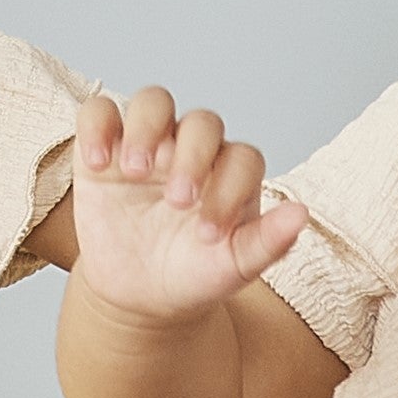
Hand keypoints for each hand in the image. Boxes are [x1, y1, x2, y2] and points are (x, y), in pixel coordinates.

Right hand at [69, 87, 304, 323]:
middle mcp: (193, 150)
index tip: (208, 234)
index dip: (230, 189)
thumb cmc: (194, 275)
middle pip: (202, 123)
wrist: (140, 295)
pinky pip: (99, 113)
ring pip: (153, 102)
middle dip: (192, 157)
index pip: (242, 159)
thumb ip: (268, 242)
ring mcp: (149, 145)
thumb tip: (300, 214)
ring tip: (135, 171)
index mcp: (231, 173)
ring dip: (147, 129)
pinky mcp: (104, 149)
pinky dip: (97, 127)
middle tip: (177, 202)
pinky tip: (98, 163)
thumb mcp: (233, 267)